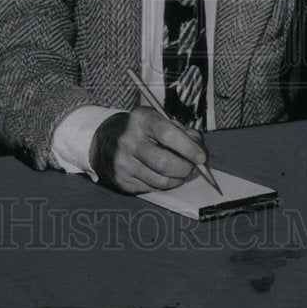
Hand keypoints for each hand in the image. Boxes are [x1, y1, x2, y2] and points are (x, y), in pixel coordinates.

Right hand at [89, 107, 207, 193]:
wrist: (105, 140)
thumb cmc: (141, 129)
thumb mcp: (159, 120)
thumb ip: (182, 132)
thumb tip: (200, 152)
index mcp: (140, 119)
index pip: (168, 134)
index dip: (188, 148)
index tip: (201, 157)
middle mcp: (128, 140)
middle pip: (164, 162)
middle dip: (186, 168)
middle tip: (193, 167)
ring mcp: (122, 163)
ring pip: (160, 180)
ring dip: (178, 179)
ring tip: (182, 172)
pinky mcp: (121, 181)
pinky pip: (152, 188)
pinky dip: (165, 184)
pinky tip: (166, 176)